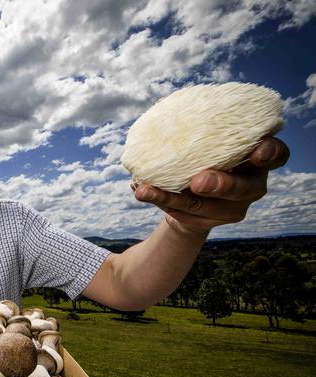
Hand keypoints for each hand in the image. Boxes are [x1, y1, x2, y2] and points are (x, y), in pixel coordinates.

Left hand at [132, 137, 289, 233]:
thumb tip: (170, 113)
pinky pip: (183, 212)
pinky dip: (160, 200)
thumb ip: (203, 130)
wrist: (192, 193)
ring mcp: (231, 207)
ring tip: (148, 189)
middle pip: (244, 188)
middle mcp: (250, 185)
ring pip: (206, 206)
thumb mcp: (209, 140)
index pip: (276, 155)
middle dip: (222, 185)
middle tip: (199, 180)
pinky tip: (142, 191)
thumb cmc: (204, 154)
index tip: (256, 151)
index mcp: (257, 159)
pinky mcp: (208, 220)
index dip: (269, 153)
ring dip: (177, 198)